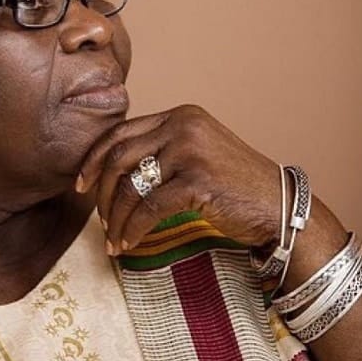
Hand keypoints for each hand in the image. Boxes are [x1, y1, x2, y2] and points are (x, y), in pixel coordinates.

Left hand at [76, 105, 281, 254]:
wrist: (280, 206)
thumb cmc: (234, 186)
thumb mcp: (196, 153)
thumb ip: (161, 150)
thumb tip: (111, 171)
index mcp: (180, 115)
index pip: (121, 131)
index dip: (94, 158)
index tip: (81, 183)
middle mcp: (184, 125)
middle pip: (119, 155)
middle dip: (100, 191)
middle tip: (96, 218)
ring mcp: (192, 151)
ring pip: (132, 185)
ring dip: (115, 217)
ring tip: (113, 239)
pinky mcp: (199, 181)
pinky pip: (150, 208)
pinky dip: (133, 229)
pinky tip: (128, 244)